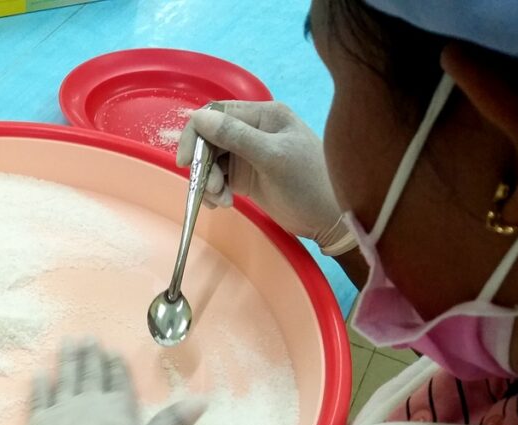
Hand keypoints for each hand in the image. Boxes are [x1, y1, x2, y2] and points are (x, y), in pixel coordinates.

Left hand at [0, 339, 203, 424]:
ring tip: (68, 343)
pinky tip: (40, 373)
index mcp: (119, 409)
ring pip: (66, 379)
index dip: (117, 367)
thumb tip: (202, 400)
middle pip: (92, 375)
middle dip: (92, 356)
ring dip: (68, 360)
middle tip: (87, 337)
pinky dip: (40, 385)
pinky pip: (40, 398)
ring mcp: (61, 410)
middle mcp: (90, 403)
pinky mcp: (38, 424)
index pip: (120, 383)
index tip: (113, 350)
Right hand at [177, 101, 354, 255]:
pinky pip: (218, 178)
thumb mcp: (272, 158)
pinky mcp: (246, 176)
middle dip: (204, 165)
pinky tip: (224, 204)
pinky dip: (214, 192)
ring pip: (211, 161)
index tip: (186, 163)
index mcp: (263, 115)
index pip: (215, 114)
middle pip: (209, 140)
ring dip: (208, 182)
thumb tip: (198, 118)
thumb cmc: (309, 183)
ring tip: (222, 201)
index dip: (195, 136)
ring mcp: (248, 154)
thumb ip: (235, 136)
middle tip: (211, 190)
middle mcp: (253, 130)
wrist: (330, 218)